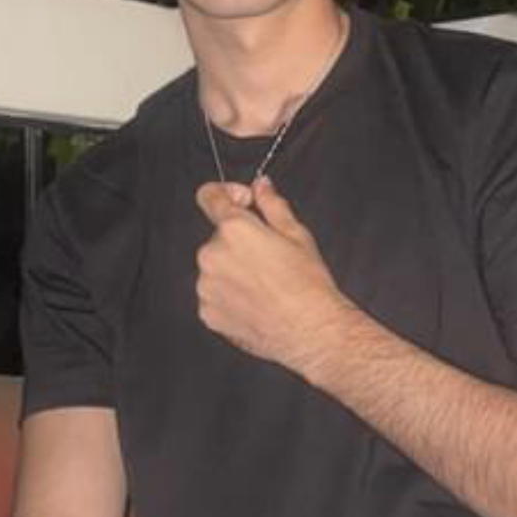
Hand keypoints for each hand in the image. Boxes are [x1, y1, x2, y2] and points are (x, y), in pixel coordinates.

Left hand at [195, 174, 346, 373]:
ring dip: (233, 270)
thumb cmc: (307, 284)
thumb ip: (272, 204)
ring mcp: (206, 286)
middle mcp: (212, 254)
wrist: (310, 330)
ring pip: (215, 267)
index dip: (226, 193)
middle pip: (218, 237)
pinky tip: (255, 302)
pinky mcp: (207, 312)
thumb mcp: (296, 234)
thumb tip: (261, 186)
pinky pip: (214, 295)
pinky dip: (230, 296)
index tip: (242, 201)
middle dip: (239, 241)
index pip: (209, 196)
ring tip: (265, 285)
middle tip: (269, 257)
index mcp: (234, 229)